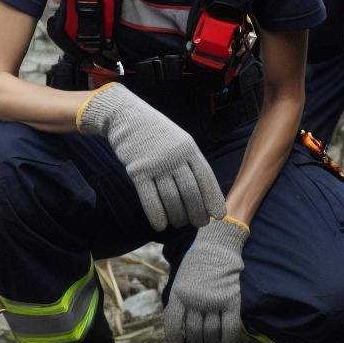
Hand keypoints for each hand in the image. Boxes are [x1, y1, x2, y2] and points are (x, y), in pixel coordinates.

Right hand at [78, 83, 225, 230]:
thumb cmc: (156, 133)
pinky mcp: (137, 170)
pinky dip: (157, 215)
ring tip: (179, 223)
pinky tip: (161, 225)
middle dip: (197, 212)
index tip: (217, 215)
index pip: (206, 178)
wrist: (126, 116)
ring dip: (177, 216)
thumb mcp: (179, 141)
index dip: (213, 198)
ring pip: (171, 198)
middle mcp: (175, 156)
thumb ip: (189, 162)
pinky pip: (149, 198)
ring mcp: (156, 163)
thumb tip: (202, 192)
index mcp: (189, 148)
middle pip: (190, 192)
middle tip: (198, 223)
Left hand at [164, 217, 246, 342]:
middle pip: (194, 332)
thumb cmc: (199, 262)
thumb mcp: (181, 280)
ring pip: (211, 332)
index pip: (173, 324)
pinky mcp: (231, 300)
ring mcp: (213, 300)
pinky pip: (230, 327)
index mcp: (179, 294)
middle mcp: (195, 299)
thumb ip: (181, 300)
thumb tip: (182, 327)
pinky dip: (230, 340)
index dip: (176, 340)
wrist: (218, 245)